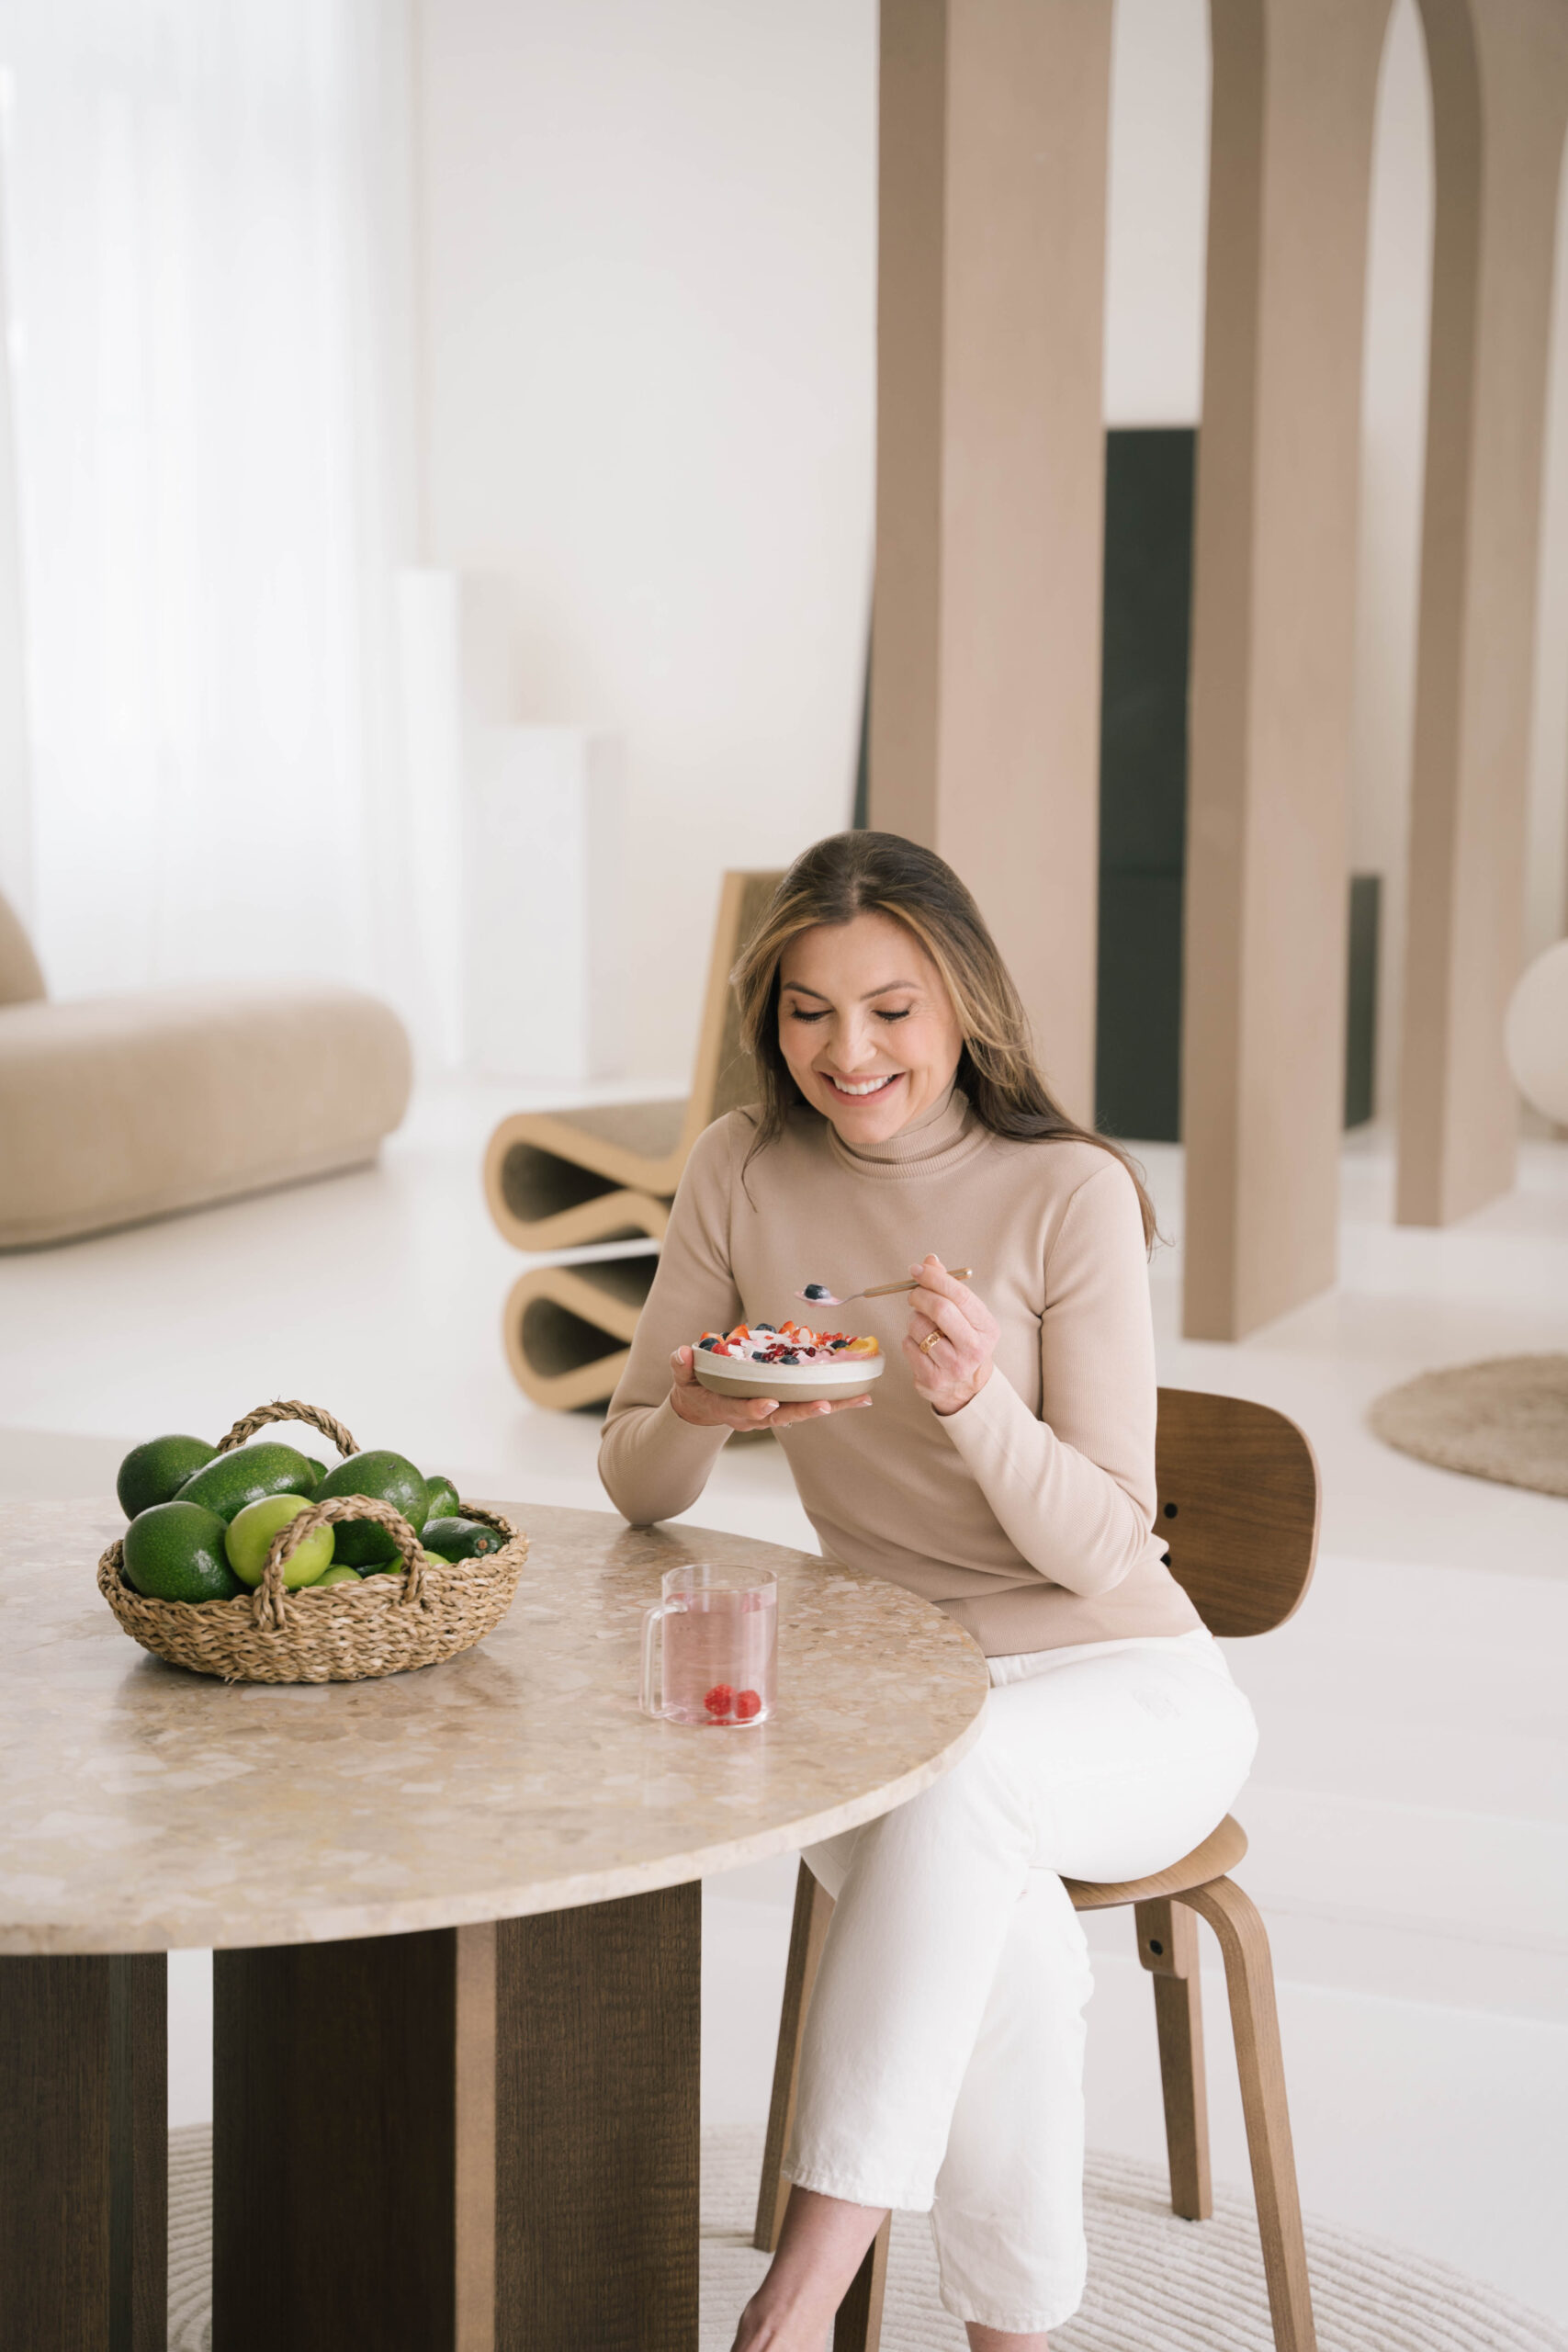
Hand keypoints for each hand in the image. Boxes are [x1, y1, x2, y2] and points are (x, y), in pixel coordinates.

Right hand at [668, 1346, 873, 1432]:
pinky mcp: (785, 1407)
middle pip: (783, 1416)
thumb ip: (682, 1366)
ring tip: (860, 1399)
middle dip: (805, 1411)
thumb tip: (682, 1353)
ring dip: (833, 1406)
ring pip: (804, 1412)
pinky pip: (811, 1404)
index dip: (755, 1408)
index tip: (768, 1402)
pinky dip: (836, 1401)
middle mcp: (755, 1415)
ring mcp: (772, 1414)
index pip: (743, 1410)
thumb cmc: (694, 1389)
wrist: (703, 1410)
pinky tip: (860, 1396)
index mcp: (729, 1408)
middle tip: (827, 1405)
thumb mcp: (683, 1378)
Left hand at [903, 1256, 995, 1416]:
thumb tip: (930, 1260)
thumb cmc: (963, 1342)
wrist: (967, 1387)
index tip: (917, 1269)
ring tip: (923, 1326)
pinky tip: (921, 1345)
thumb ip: (948, 1287)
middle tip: (913, 1294)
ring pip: (919, 1327)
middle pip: (940, 1309)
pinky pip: (908, 1345)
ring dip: (914, 1320)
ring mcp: (953, 1366)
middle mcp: (974, 1348)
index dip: (935, 1278)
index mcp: (986, 1328)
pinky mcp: (932, 1379)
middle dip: (920, 1295)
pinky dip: (909, 1339)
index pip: (960, 1295)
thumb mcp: (966, 1315)